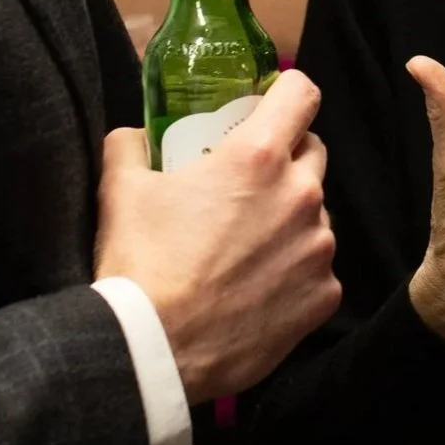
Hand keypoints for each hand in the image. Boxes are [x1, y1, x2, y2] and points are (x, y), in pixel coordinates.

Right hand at [95, 71, 340, 403]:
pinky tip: (256, 289)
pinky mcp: (324, 295)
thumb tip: (137, 135)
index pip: (301, 93)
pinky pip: (317, 268)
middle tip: (247, 184)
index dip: (287, 93)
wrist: (154, 350)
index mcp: (258, 157)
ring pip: (316, 214)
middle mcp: (301, 194)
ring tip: (246, 247)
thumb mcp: (121, 189)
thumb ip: (131, 146)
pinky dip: (294, 272)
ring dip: (290, 219)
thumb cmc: (140, 264)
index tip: (270, 106)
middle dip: (286, 159)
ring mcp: (318, 247)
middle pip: (313, 152)